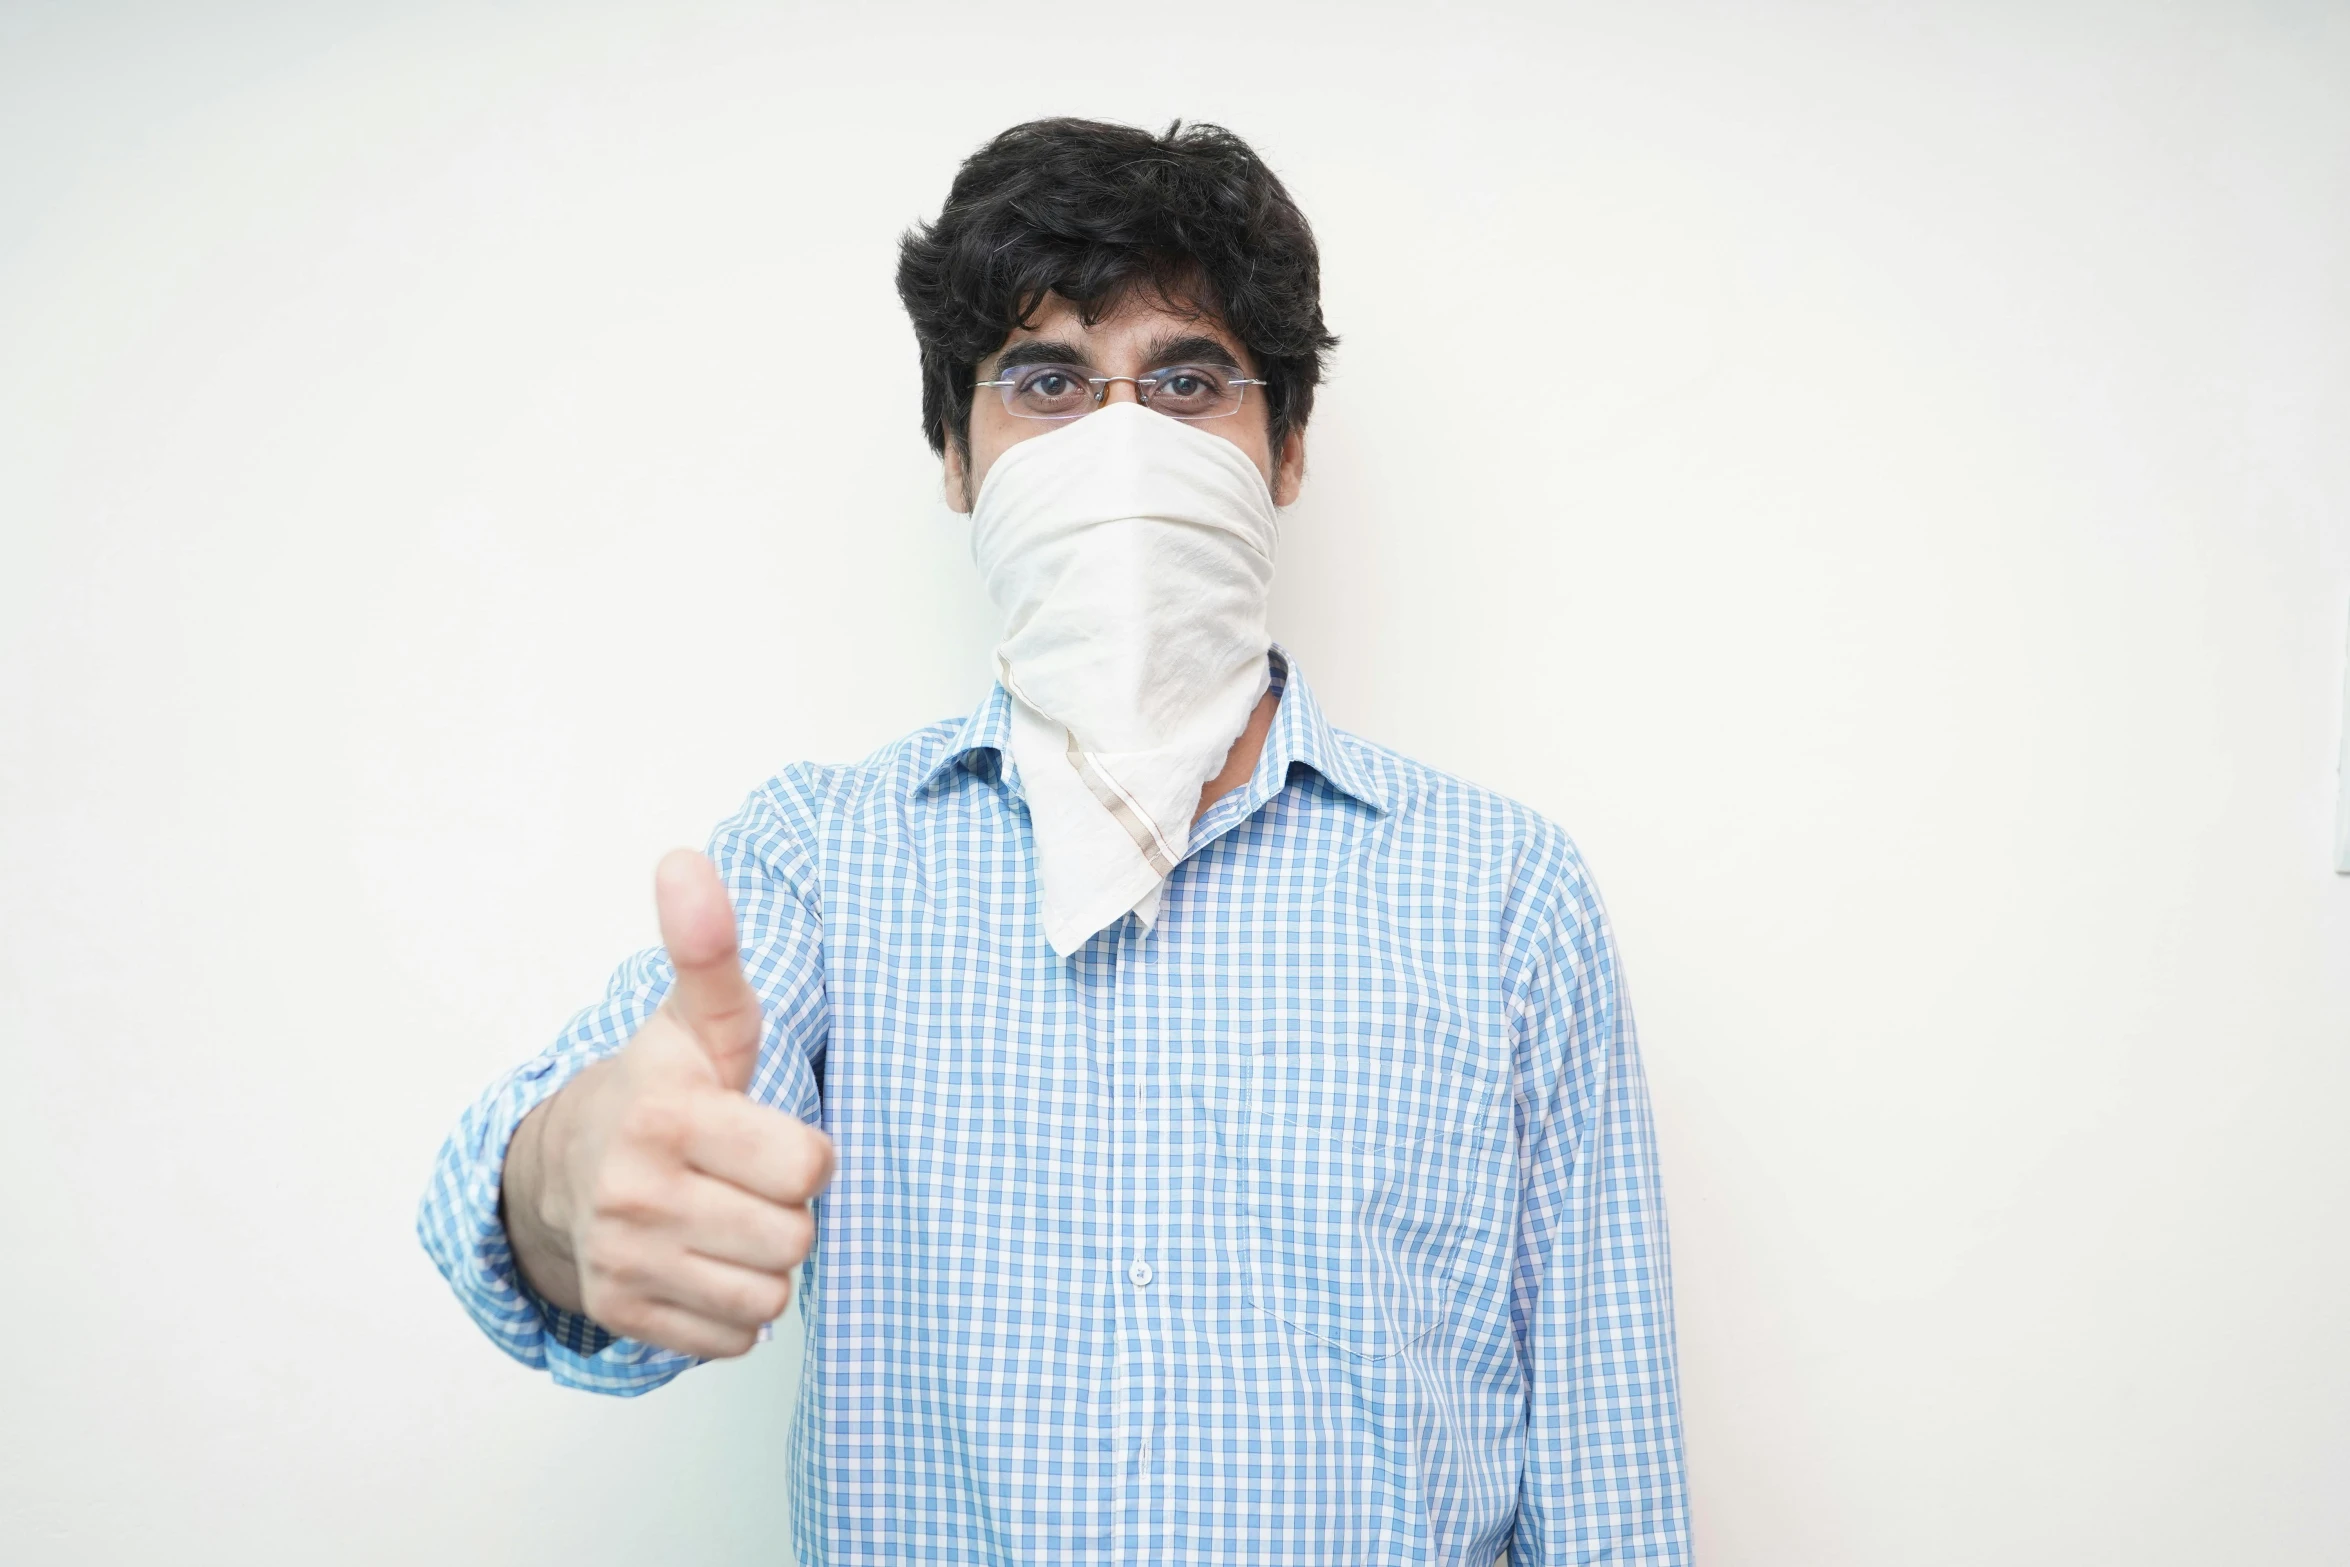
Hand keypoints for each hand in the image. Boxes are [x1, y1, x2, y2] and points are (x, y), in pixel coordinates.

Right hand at [502, 849, 833, 1357]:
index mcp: (666, 1117)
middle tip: (742, 1180)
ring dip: (762, 1264)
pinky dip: (728, 1309)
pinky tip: (700, 1261)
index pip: (809, 1167)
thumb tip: (685, 860)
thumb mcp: (697, 1019)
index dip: (804, 1153)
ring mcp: (622, 1260)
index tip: (763, 1134)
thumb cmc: (660, 1087)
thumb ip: (709, 948)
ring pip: (768, 1295)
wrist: (562, 1165)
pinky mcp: (620, 1313)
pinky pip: (730, 1339)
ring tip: (724, 1218)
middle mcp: (635, 1193)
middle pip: (795, 1238)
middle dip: (785, 1211)